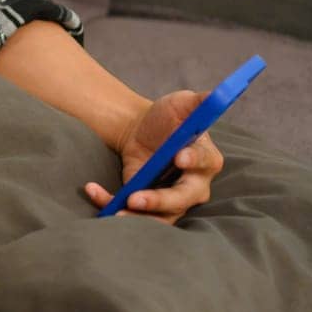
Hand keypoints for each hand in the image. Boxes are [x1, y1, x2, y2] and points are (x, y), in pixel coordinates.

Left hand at [81, 90, 223, 224]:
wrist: (141, 130)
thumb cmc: (169, 117)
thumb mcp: (183, 103)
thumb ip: (200, 100)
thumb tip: (217, 94)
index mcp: (206, 158)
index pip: (204, 162)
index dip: (193, 161)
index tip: (178, 157)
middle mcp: (194, 185)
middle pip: (182, 198)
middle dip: (160, 200)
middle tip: (136, 199)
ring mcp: (172, 199)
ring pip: (161, 215)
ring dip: (137, 216)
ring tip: (115, 212)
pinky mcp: (148, 204)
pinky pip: (133, 212)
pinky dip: (111, 203)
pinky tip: (93, 190)